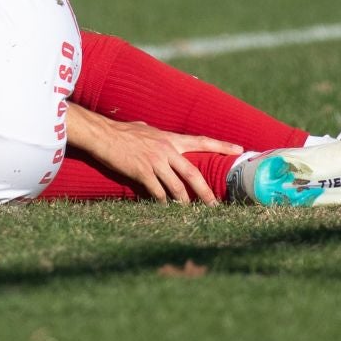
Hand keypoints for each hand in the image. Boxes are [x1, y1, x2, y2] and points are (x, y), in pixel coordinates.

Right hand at [65, 104, 241, 203]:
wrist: (102, 134)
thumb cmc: (121, 131)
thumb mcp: (143, 129)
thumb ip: (154, 134)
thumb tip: (153, 132)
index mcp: (169, 139)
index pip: (201, 140)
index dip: (221, 145)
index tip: (239, 149)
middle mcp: (166, 150)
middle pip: (193, 174)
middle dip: (206, 192)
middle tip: (216, 205)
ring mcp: (155, 162)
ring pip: (177, 188)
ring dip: (184, 202)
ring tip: (189, 211)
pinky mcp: (142, 172)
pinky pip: (158, 192)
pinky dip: (163, 202)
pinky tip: (164, 207)